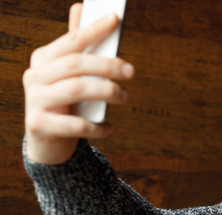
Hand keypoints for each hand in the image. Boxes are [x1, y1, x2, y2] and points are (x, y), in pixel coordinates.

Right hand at [23, 3, 134, 164]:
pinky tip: (109, 126)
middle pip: (75, 64)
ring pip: (76, 90)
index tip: (116, 19)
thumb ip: (76, 47)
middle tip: (131, 71)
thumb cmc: (66, 102)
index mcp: (43, 59)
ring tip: (124, 97)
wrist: (48, 140)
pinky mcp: (40, 125)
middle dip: (107, 65)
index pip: (71, 40)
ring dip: (107, 92)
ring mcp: (35, 101)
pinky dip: (98, 126)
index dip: (94, 29)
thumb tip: (79, 8)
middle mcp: (35, 76)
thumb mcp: (70, 75)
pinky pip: (76, 124)